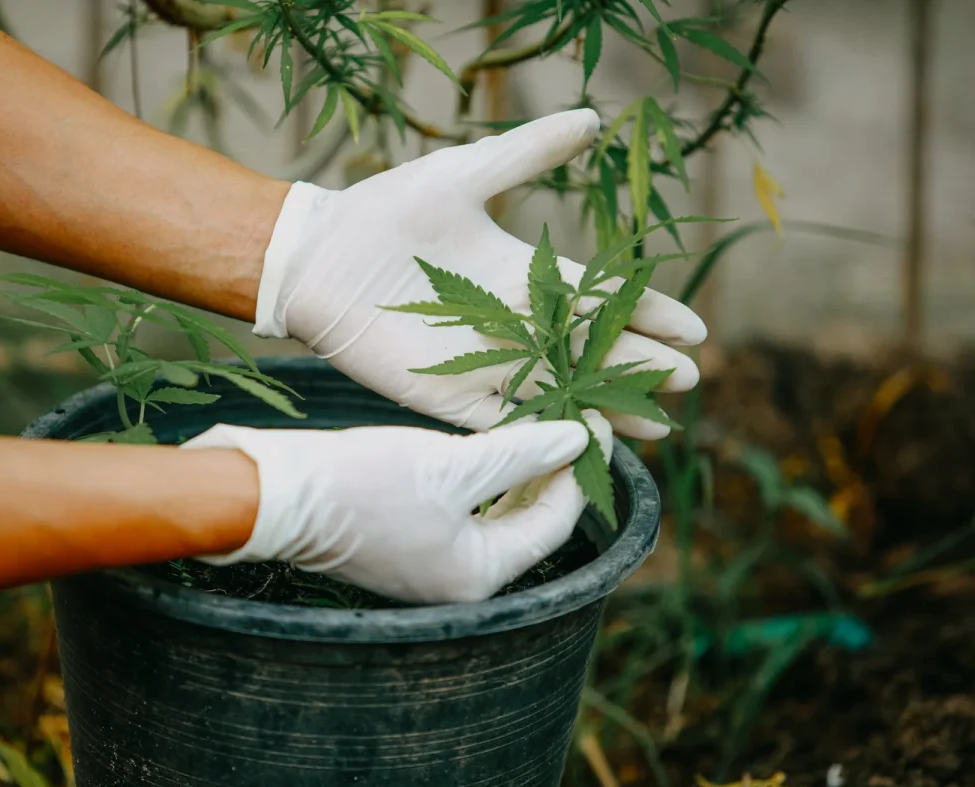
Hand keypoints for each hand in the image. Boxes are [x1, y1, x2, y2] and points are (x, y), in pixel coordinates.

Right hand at [179, 413, 612, 604]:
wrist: (275, 493)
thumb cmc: (364, 482)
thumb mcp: (451, 465)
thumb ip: (520, 454)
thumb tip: (579, 440)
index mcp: (478, 574)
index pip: (554, 523)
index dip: (576, 469)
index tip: (590, 421)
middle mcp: (458, 582)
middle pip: (528, 525)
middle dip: (549, 472)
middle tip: (567, 420)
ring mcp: (429, 567)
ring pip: (496, 518)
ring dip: (517, 475)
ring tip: (534, 425)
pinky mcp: (406, 545)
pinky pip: (464, 515)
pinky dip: (483, 483)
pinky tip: (488, 446)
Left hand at [255, 109, 704, 436]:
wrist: (320, 255)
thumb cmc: (387, 210)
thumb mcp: (465, 174)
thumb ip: (526, 153)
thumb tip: (593, 117)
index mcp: (523, 275)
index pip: (600, 299)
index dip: (647, 314)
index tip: (694, 330)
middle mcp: (511, 324)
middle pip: (590, 351)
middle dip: (640, 367)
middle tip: (689, 382)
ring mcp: (481, 363)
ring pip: (558, 392)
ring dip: (606, 407)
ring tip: (654, 424)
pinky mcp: (446, 396)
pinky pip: (503, 421)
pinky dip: (542, 433)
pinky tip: (585, 441)